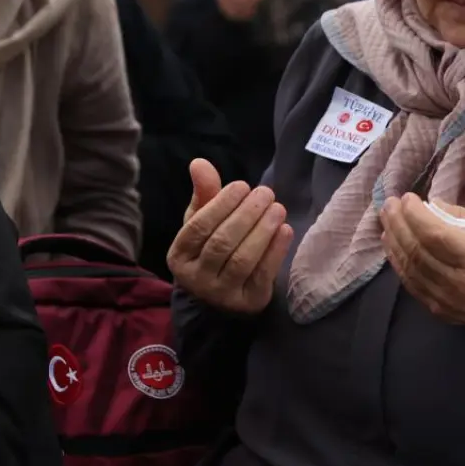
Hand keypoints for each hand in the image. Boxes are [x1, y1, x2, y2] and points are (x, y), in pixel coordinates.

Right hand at [166, 159, 292, 313]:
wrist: (220, 299)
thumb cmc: (210, 250)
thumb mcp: (202, 223)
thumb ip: (204, 194)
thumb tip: (199, 162)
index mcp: (179, 256)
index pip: (199, 227)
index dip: (222, 204)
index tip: (242, 186)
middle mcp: (196, 278)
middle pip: (222, 242)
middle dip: (246, 214)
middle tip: (266, 192)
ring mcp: (221, 295)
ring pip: (242, 259)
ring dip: (263, 230)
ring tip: (278, 208)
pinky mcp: (248, 303)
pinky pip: (262, 274)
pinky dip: (275, 250)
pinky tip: (285, 229)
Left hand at [380, 194, 464, 329]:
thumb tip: (434, 205)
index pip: (436, 236)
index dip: (416, 216)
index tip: (408, 197)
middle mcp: (458, 284)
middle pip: (417, 251)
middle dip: (399, 224)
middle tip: (390, 203)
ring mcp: (447, 302)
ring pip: (410, 270)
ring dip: (394, 243)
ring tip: (387, 221)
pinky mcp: (442, 312)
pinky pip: (413, 286)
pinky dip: (399, 265)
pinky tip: (394, 247)